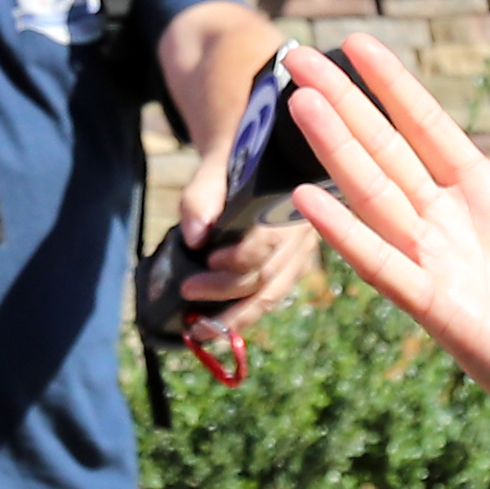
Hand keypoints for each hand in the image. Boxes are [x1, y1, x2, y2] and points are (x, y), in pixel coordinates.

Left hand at [169, 151, 322, 339]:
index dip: (238, 258)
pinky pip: (271, 297)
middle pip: (267, 276)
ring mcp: (300, 253)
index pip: (268, 242)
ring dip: (236, 317)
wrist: (256, 158)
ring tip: (201, 330)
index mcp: (288, 204)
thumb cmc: (234, 163)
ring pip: (272, 295)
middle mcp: (302, 232)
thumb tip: (194, 238)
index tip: (206, 259)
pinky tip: (220, 325)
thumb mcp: (215, 168)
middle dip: (225, 291)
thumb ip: (202, 197)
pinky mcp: (290, 267)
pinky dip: (245, 314)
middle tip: (187, 291)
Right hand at [283, 40, 489, 440]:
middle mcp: (449, 222)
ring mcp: (436, 261)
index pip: (426, 127)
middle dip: (342, 105)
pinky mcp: (434, 306)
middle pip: (385, 150)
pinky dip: (346, 234)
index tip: (358, 44)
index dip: (392, 87)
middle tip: (297, 58)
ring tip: (301, 104)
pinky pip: (381, 264)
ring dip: (336, 151)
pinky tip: (309, 200)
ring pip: (374, 194)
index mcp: (485, 194)